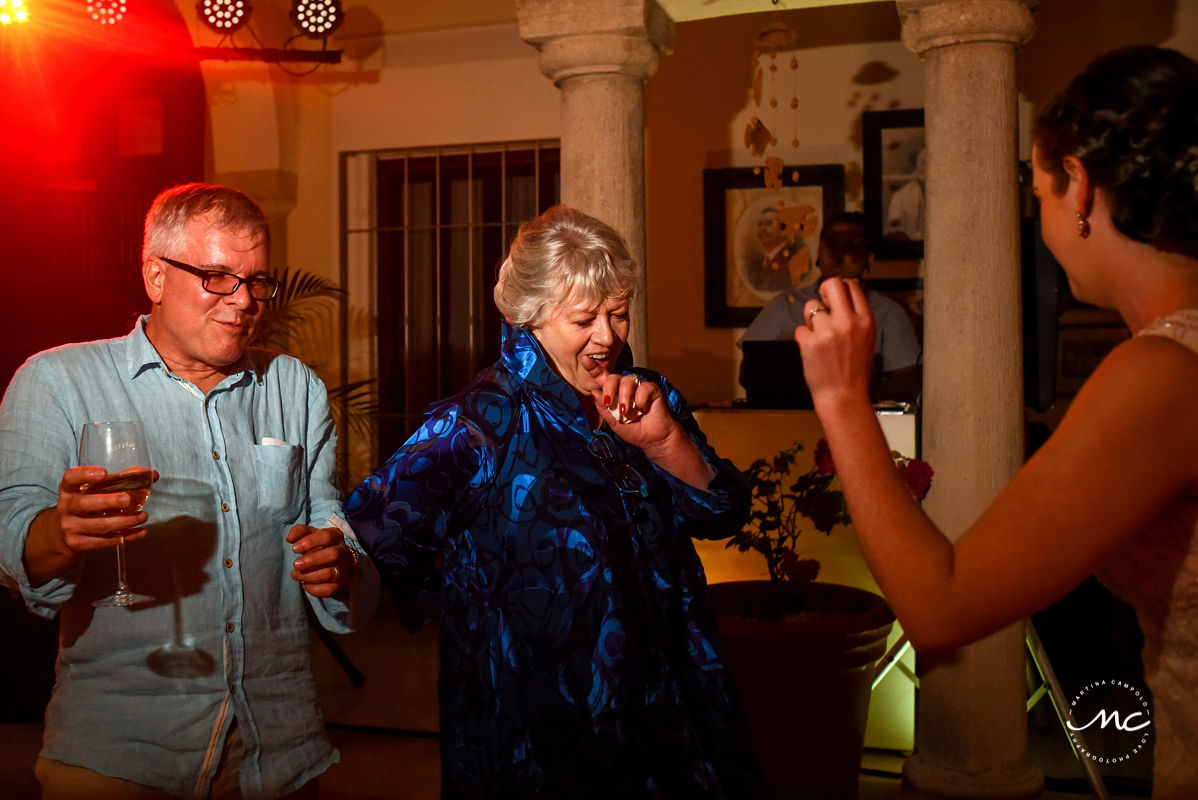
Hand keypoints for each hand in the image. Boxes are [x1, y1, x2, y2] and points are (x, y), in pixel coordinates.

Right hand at [56, 465, 154, 552]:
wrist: (65, 535)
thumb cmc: (87, 504)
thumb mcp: (95, 490)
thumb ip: (121, 480)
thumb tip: (153, 475)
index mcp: (69, 489)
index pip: (70, 478)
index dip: (85, 474)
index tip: (104, 473)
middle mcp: (66, 507)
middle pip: (83, 504)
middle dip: (108, 502)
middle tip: (128, 500)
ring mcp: (70, 527)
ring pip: (98, 525)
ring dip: (124, 521)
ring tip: (143, 516)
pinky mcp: (77, 543)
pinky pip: (103, 542)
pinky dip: (125, 536)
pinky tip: (140, 531)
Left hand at [287, 524, 355, 596]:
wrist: (335, 562)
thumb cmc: (318, 546)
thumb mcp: (310, 535)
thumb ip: (299, 532)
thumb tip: (290, 538)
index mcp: (336, 536)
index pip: (327, 536)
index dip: (310, 542)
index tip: (294, 548)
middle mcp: (343, 552)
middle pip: (333, 554)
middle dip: (312, 560)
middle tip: (295, 564)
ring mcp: (343, 569)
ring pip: (330, 574)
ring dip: (308, 576)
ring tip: (295, 574)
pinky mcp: (340, 585)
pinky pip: (328, 589)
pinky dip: (313, 589)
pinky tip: (304, 584)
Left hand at [589, 371, 682, 455]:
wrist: (653, 439)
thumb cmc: (634, 430)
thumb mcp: (614, 423)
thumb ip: (604, 409)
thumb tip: (594, 392)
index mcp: (614, 394)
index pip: (603, 378)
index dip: (594, 369)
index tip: (585, 359)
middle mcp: (625, 388)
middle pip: (613, 377)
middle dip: (608, 389)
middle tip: (608, 402)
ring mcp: (639, 387)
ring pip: (627, 380)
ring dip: (624, 396)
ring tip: (626, 411)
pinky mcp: (652, 389)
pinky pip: (644, 387)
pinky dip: (641, 399)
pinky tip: (642, 409)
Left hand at [793, 278, 876, 405]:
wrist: (844, 395)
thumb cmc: (855, 368)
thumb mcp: (867, 338)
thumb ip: (857, 316)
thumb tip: (845, 292)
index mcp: (865, 320)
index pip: (851, 286)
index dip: (839, 287)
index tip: (833, 298)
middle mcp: (848, 322)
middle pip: (831, 284)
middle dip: (823, 291)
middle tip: (822, 305)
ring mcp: (827, 331)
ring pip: (811, 307)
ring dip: (812, 320)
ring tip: (819, 337)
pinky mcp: (809, 342)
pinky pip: (800, 328)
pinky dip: (804, 338)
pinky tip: (813, 351)